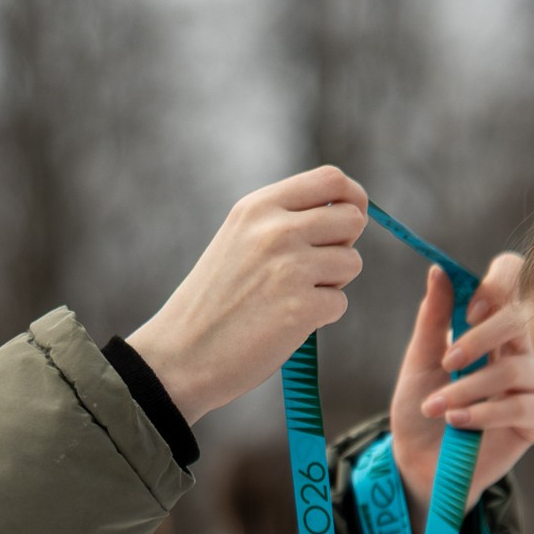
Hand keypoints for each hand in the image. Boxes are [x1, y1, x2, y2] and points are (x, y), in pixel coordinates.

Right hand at [128, 167, 367, 423]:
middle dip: (344, 245)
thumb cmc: (215, 301)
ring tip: (290, 297)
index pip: (330, 180)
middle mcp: (276, 230)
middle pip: (352, 219)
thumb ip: (285, 221)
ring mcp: (290, 267)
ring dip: (332, 284)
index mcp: (258, 207)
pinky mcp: (301, 307)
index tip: (352, 216)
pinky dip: (320, 317)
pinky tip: (286, 323)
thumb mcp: (240, 240)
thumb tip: (348, 216)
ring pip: (351, 263)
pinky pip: (339, 303)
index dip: (353, 198)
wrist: (181, 354)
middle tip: (314, 270)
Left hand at [389, 252, 533, 527]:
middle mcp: (518, 348)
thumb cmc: (421, 409)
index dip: (498, 285)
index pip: (513, 282)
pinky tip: (457, 421)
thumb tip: (438, 269)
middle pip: (521, 319)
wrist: (420, 463)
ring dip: (468, 387)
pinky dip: (483, 412)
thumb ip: (433, 318)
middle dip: (481, 338)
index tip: (468, 310)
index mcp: (491, 325)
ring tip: (436, 407)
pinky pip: (519, 406)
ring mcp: (531, 382)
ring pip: (513, 369)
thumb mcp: (420, 361)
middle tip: (447, 361)